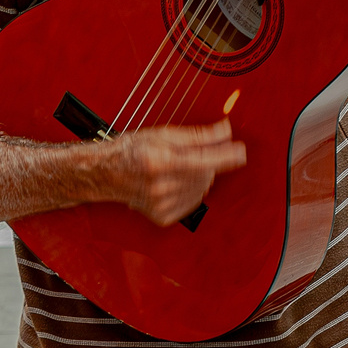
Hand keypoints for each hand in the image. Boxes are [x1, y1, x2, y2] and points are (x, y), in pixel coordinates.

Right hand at [109, 119, 246, 226]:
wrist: (106, 173)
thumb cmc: (132, 150)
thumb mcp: (163, 134)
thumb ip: (199, 135)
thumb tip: (225, 130)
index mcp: (159, 161)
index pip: (205, 159)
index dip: (227, 155)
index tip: (241, 151)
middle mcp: (160, 185)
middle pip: (205, 174)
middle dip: (208, 162)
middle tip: (193, 153)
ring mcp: (161, 204)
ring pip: (201, 189)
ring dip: (200, 177)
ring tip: (180, 167)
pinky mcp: (163, 216)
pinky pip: (192, 203)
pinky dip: (191, 190)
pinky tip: (177, 182)